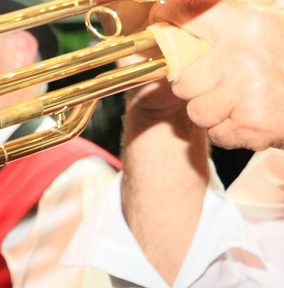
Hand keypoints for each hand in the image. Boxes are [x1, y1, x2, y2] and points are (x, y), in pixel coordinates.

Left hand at [149, 0, 283, 149]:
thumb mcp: (268, 21)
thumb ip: (229, 15)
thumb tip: (175, 8)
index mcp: (248, 25)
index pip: (189, 13)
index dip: (169, 17)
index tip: (160, 20)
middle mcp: (243, 58)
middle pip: (184, 82)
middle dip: (195, 88)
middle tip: (221, 82)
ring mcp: (247, 93)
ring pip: (197, 111)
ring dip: (213, 112)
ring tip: (240, 99)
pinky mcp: (251, 125)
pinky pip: (216, 133)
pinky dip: (229, 131)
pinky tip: (250, 115)